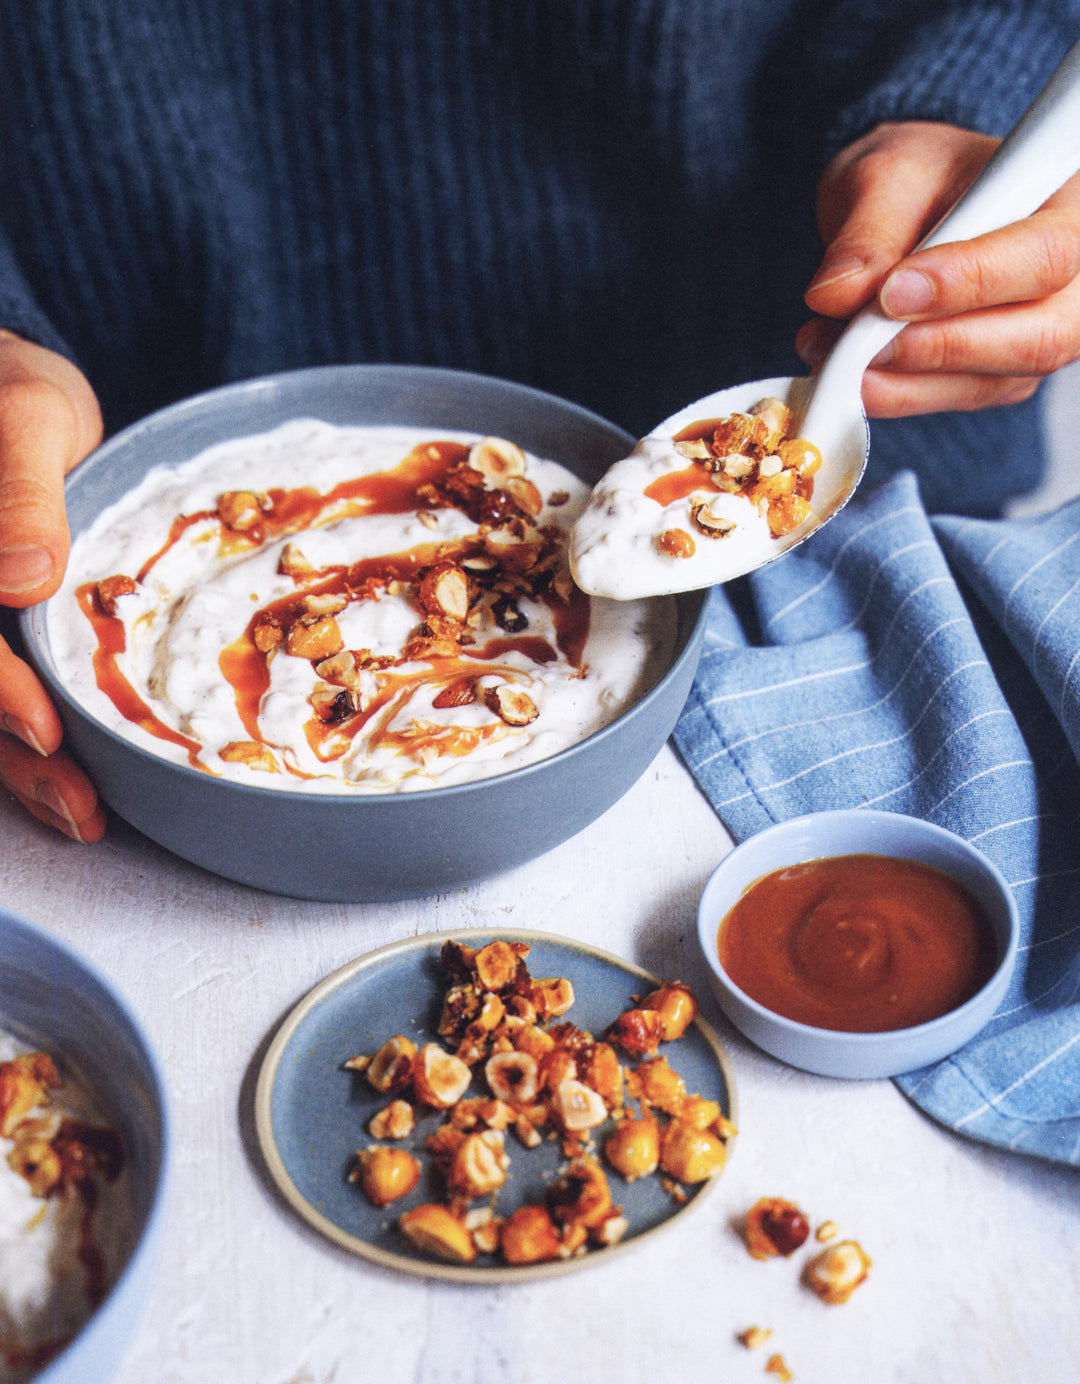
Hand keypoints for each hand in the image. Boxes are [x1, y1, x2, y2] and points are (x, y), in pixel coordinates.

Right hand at [0, 329, 105, 839]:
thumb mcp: (23, 411)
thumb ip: (18, 486)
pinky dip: (20, 757)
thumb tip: (24, 576)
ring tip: (84, 817)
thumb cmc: (8, 392)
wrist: (1, 394)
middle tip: (81, 804)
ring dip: (15, 775)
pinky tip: (70, 796)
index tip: (45, 728)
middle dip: (8, 756)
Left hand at [798, 121, 1079, 416]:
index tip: (892, 293)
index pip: (1044, 256)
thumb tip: (837, 294)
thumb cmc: (919, 177)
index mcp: (1067, 205)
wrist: (913, 207)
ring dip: (899, 379)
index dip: (971, 282)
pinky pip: (952, 400)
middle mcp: (1071, 283)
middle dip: (936, 348)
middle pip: (1037, 339)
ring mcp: (1038, 336)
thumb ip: (868, 230)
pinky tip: (843, 369)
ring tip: (826, 349)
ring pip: (989, 383)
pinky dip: (891, 393)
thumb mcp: (887, 173)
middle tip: (854, 342)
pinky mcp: (996, 376)